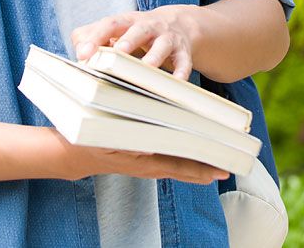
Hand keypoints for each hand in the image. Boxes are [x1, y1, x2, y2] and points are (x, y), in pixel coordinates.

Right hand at [46, 129, 226, 182]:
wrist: (74, 155)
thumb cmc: (90, 139)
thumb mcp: (105, 135)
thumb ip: (126, 136)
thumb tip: (146, 140)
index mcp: (143, 160)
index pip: (178, 165)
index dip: (199, 167)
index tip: (218, 168)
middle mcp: (148, 167)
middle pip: (183, 169)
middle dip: (206, 169)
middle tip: (229, 168)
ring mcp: (146, 167)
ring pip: (178, 168)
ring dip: (198, 166)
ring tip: (220, 166)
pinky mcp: (143, 164)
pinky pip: (169, 165)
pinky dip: (185, 163)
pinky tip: (196, 161)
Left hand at [71, 5, 198, 79]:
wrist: (179, 24)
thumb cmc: (138, 32)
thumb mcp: (117, 29)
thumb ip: (92, 35)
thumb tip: (79, 53)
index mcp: (127, 21)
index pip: (109, 24)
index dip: (96, 37)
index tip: (83, 54)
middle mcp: (148, 26)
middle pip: (138, 30)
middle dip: (128, 41)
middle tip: (117, 52)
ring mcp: (167, 38)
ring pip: (162, 45)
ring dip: (155, 56)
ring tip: (147, 68)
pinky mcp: (183, 51)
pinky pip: (184, 62)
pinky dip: (181, 72)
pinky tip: (177, 82)